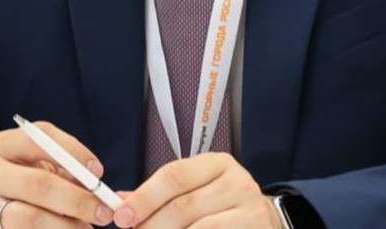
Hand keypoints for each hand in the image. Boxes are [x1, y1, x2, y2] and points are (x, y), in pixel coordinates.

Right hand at [0, 121, 114, 228]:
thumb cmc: (18, 176)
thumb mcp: (33, 159)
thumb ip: (61, 163)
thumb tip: (93, 180)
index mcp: (1, 145)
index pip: (42, 140)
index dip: (74, 154)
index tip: (98, 173)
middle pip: (38, 185)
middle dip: (77, 200)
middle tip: (103, 212)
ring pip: (30, 220)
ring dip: (66, 226)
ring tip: (86, 227)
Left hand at [111, 152, 282, 227]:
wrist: (266, 223)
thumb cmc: (222, 206)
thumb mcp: (197, 189)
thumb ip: (162, 195)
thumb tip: (120, 201)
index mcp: (217, 163)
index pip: (174, 175)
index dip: (145, 196)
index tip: (122, 216)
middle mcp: (236, 182)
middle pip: (183, 206)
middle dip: (151, 225)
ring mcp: (249, 209)